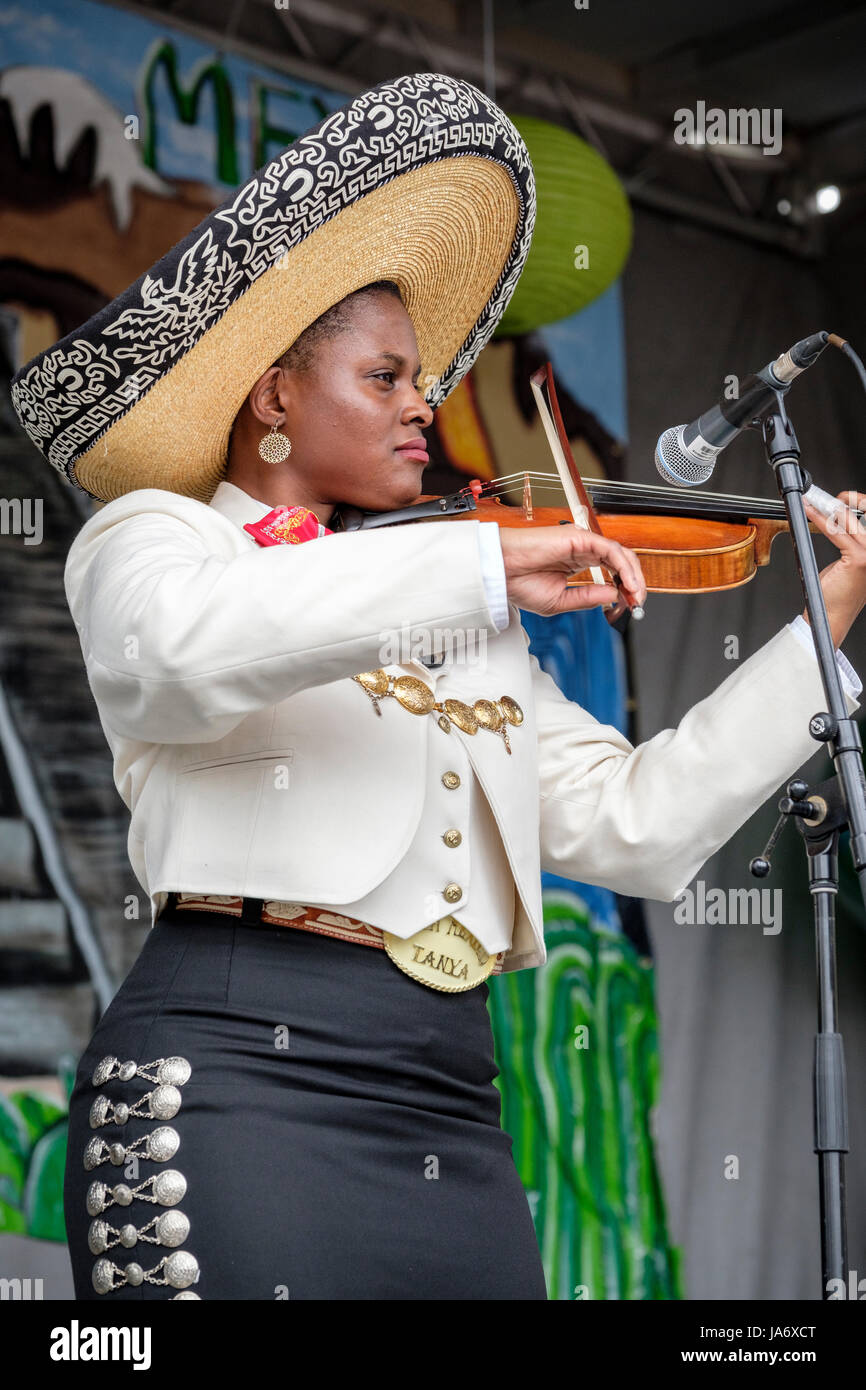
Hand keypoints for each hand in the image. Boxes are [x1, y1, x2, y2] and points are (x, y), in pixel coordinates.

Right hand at [498, 524, 646, 618]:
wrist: (499, 572)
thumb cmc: (518, 583)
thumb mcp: (559, 601)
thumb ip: (587, 597)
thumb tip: (613, 596)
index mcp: (576, 563)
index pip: (610, 571)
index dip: (624, 588)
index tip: (630, 606)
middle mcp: (582, 551)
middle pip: (621, 562)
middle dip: (634, 583)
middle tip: (637, 603)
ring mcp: (582, 542)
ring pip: (620, 555)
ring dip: (633, 576)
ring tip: (635, 596)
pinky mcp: (581, 537)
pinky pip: (611, 550)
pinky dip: (623, 567)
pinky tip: (627, 584)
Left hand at [802, 490, 865, 646]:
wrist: (832, 615)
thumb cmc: (839, 591)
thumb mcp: (849, 559)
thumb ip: (850, 538)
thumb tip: (840, 514)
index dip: (859, 499)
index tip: (843, 497)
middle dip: (845, 499)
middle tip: (827, 499)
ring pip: (848, 519)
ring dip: (828, 508)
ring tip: (813, 504)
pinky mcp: (859, 558)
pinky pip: (835, 531)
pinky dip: (820, 519)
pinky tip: (810, 513)